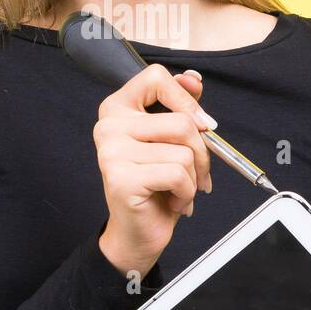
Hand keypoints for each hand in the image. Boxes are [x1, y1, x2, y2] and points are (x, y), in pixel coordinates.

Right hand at [94, 63, 214, 281]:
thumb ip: (180, 105)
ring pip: (184, 152)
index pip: (156, 77)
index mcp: (118, 108)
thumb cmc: (156, 186)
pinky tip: (173, 201)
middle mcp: (108, 125)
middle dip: (202, 153)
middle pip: (181, 121)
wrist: (138, 233)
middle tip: (197, 173)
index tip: (200, 124)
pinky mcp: (122, 178)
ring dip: (193, 178)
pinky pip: (177, 175)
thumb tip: (194, 79)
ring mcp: (111, 151)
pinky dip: (186, 192)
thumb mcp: (171, 140)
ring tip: (179, 190)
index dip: (186, 99)